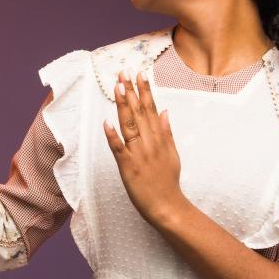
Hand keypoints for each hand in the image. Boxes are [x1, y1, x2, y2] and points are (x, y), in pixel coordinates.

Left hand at [103, 71, 186, 226]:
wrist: (167, 206)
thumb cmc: (167, 181)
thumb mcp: (172, 153)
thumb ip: (167, 131)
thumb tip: (165, 111)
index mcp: (159, 138)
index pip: (151, 108)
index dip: (144, 90)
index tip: (140, 73)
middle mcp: (150, 142)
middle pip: (139, 112)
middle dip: (131, 91)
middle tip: (124, 72)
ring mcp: (139, 153)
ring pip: (130, 125)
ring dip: (123, 106)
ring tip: (118, 87)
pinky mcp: (128, 166)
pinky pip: (119, 148)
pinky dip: (113, 135)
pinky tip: (106, 122)